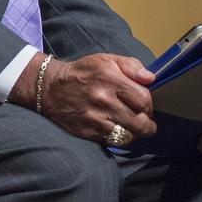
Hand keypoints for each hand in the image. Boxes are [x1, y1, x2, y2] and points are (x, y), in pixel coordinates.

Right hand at [17, 53, 157, 146]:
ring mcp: (95, 118)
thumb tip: (151, 78)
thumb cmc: (82, 73)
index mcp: (109, 78)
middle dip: (147, 121)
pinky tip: (119, 129)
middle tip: (142, 117)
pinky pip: (116, 142)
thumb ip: (132, 66)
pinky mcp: (88, 131)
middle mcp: (103, 99)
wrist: (50, 88)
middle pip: (141, 121)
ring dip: (135, 132)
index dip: (148, 103)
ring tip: (132, 125)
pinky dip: (121, 138)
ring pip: (131, 135)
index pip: (144, 99)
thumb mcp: (106, 60)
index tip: (143, 103)